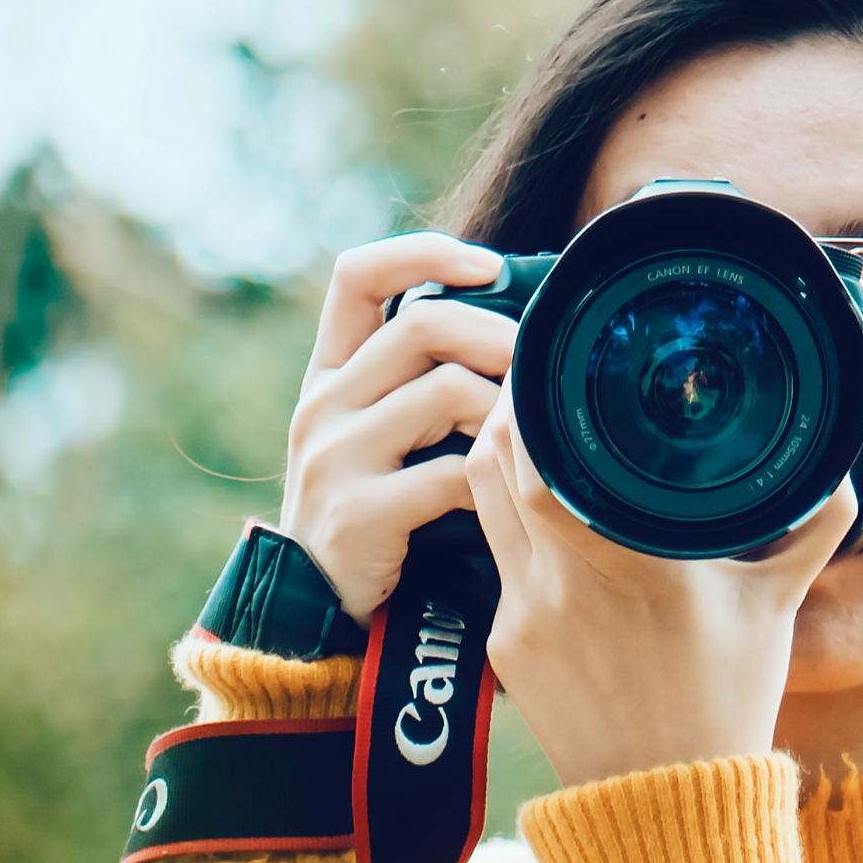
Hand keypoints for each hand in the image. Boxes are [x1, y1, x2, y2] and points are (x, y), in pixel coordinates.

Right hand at [280, 234, 514, 624]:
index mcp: (329, 374)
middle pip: (423, 325)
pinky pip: (451, 474)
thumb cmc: (378, 511)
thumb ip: (423, 383)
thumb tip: (521, 328)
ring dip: (506, 411)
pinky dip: (494, 480)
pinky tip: (508, 495)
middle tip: (544, 365)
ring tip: (529, 437)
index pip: (358, 275)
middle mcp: (323, 404)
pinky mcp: (358, 512)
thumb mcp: (382, 435)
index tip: (492, 266)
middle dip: (500, 336)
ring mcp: (334, 457)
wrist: (318, 610)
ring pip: (446, 391)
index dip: (424, 253)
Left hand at [466, 386, 859, 787]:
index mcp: (634, 563)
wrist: (666, 802)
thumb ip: (812, 528)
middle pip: (492, 464)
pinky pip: (495, 560)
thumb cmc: (726, 703)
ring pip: (480, 504)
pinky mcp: (502, 646)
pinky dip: (510, 525)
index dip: (530, 402)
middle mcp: (564, 584)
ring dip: (495, 460)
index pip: (543, 462)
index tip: (550, 363)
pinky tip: (537, 513)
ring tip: (527, 430)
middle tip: (534, 380)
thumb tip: (840, 468)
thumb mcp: (777, 608)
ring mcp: (522, 616)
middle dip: (506, 411)